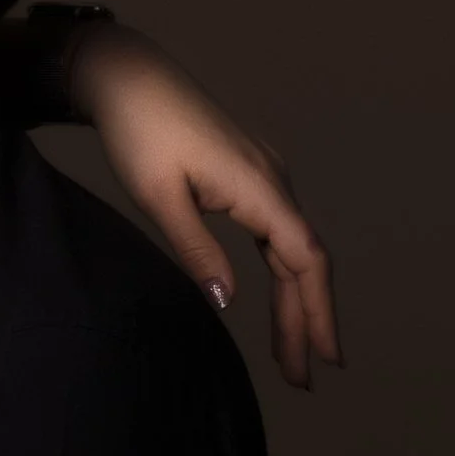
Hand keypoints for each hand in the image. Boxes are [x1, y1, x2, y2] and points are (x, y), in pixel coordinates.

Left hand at [74, 23, 343, 387]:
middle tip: (304, 378)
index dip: (318, 311)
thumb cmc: (138, 132)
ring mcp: (262, 177)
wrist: (128, 77)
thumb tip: (227, 303)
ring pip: (291, 250)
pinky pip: (276, 235)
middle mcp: (272, 180)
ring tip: (290, 355)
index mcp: (258, 187)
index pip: (305, 259)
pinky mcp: (247, 176)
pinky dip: (280, 273)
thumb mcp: (158, 197)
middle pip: (305, 261)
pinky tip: (276, 302)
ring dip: (294, 302)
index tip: (326, 358)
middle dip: (307, 321)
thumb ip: (195, 250)